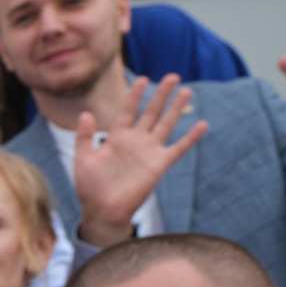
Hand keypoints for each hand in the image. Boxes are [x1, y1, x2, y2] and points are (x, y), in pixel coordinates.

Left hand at [72, 75, 206, 247]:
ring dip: (176, 108)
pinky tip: (202, 124)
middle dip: (161, 94)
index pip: (128, 111)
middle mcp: (135, 141)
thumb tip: (86, 114)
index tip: (143, 79)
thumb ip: (85, 137)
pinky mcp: (159, 164)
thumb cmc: (90, 187)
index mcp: (117, 138)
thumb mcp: (83, 159)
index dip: (135, 95)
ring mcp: (149, 151)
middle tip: (173, 76)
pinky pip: (178, 148)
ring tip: (186, 91)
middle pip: (151, 112)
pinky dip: (190, 137)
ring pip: (166, 124)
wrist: (102, 210)